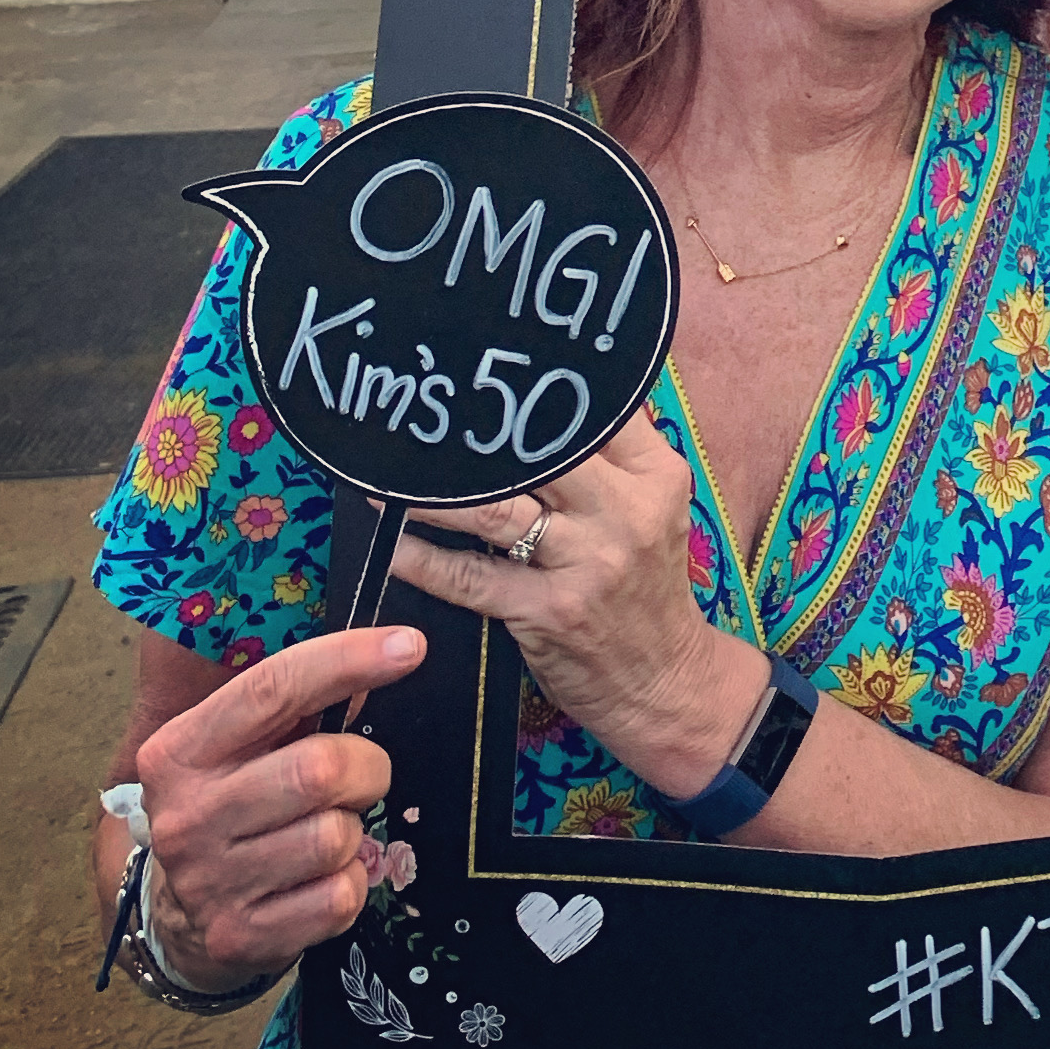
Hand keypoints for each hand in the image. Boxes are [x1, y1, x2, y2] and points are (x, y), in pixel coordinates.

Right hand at [136, 626, 423, 988]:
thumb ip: (298, 700)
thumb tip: (389, 651)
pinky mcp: (239, 936)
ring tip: (326, 829)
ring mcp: (208, 883)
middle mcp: (185, 816)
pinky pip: (339, 898)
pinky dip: (349, 883)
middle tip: (359, 779)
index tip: (410, 646)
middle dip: (364, 769)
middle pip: (320, 769)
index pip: (272, 690)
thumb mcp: (243, 745)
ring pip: (334, 837)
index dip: (347, 660)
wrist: (180, 915)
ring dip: (352, 830)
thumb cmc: (235, 803)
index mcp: (180, 752)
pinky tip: (319, 878)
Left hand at [390, 415, 755, 791]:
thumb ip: (619, 457)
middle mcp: (624, 512)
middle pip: (538, 452)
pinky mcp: (547, 612)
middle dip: (473, 434)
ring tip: (384, 474)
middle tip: (421, 415)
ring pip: (492, 508)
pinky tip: (390, 544)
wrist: (665, 678)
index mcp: (656, 477)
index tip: (485, 370)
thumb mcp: (657, 510)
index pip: (596, 412)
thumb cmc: (649, 587)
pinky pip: (467, 577)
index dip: (540, 386)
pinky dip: (421, 559)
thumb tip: (558, 397)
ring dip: (429, 493)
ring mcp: (586, 563)